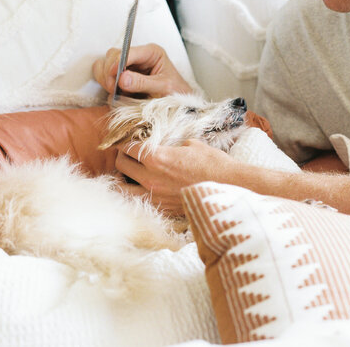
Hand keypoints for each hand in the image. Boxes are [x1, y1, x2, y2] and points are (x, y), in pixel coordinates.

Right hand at [92, 43, 192, 97]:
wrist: (178, 103)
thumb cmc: (175, 92)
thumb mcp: (163, 87)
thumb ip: (143, 83)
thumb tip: (122, 79)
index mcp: (151, 53)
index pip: (127, 51)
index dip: (117, 62)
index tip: (114, 76)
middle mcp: (137, 57)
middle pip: (111, 55)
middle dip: (109, 72)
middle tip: (114, 89)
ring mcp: (128, 67)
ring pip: (104, 65)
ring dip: (106, 80)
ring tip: (116, 92)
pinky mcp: (122, 78)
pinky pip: (104, 78)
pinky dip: (106, 87)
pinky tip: (118, 95)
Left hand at [114, 140, 238, 213]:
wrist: (229, 187)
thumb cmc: (214, 163)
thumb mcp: (193, 144)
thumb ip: (173, 145)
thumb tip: (169, 146)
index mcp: (157, 158)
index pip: (128, 148)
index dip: (125, 142)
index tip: (127, 141)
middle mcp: (150, 178)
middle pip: (121, 165)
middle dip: (122, 157)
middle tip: (127, 154)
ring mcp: (155, 196)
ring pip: (122, 189)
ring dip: (122, 179)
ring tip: (129, 174)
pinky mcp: (162, 209)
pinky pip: (138, 201)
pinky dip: (136, 194)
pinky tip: (143, 188)